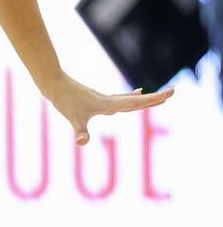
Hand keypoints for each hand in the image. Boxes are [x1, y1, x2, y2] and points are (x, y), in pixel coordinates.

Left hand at [43, 71, 174, 145]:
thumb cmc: (64, 100)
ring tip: (160, 97)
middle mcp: (109, 100)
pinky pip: (121, 98)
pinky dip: (131, 97)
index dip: (153, 100)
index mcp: (109, 104)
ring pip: (130, 99)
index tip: (169, 94)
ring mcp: (104, 99)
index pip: (136, 104)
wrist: (54, 83)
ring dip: (146, 99)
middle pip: (137, 100)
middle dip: (155, 99)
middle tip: (173, 92)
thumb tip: (82, 143)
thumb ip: (80, 131)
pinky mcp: (98, 99)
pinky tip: (136, 94)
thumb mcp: (73, 118)